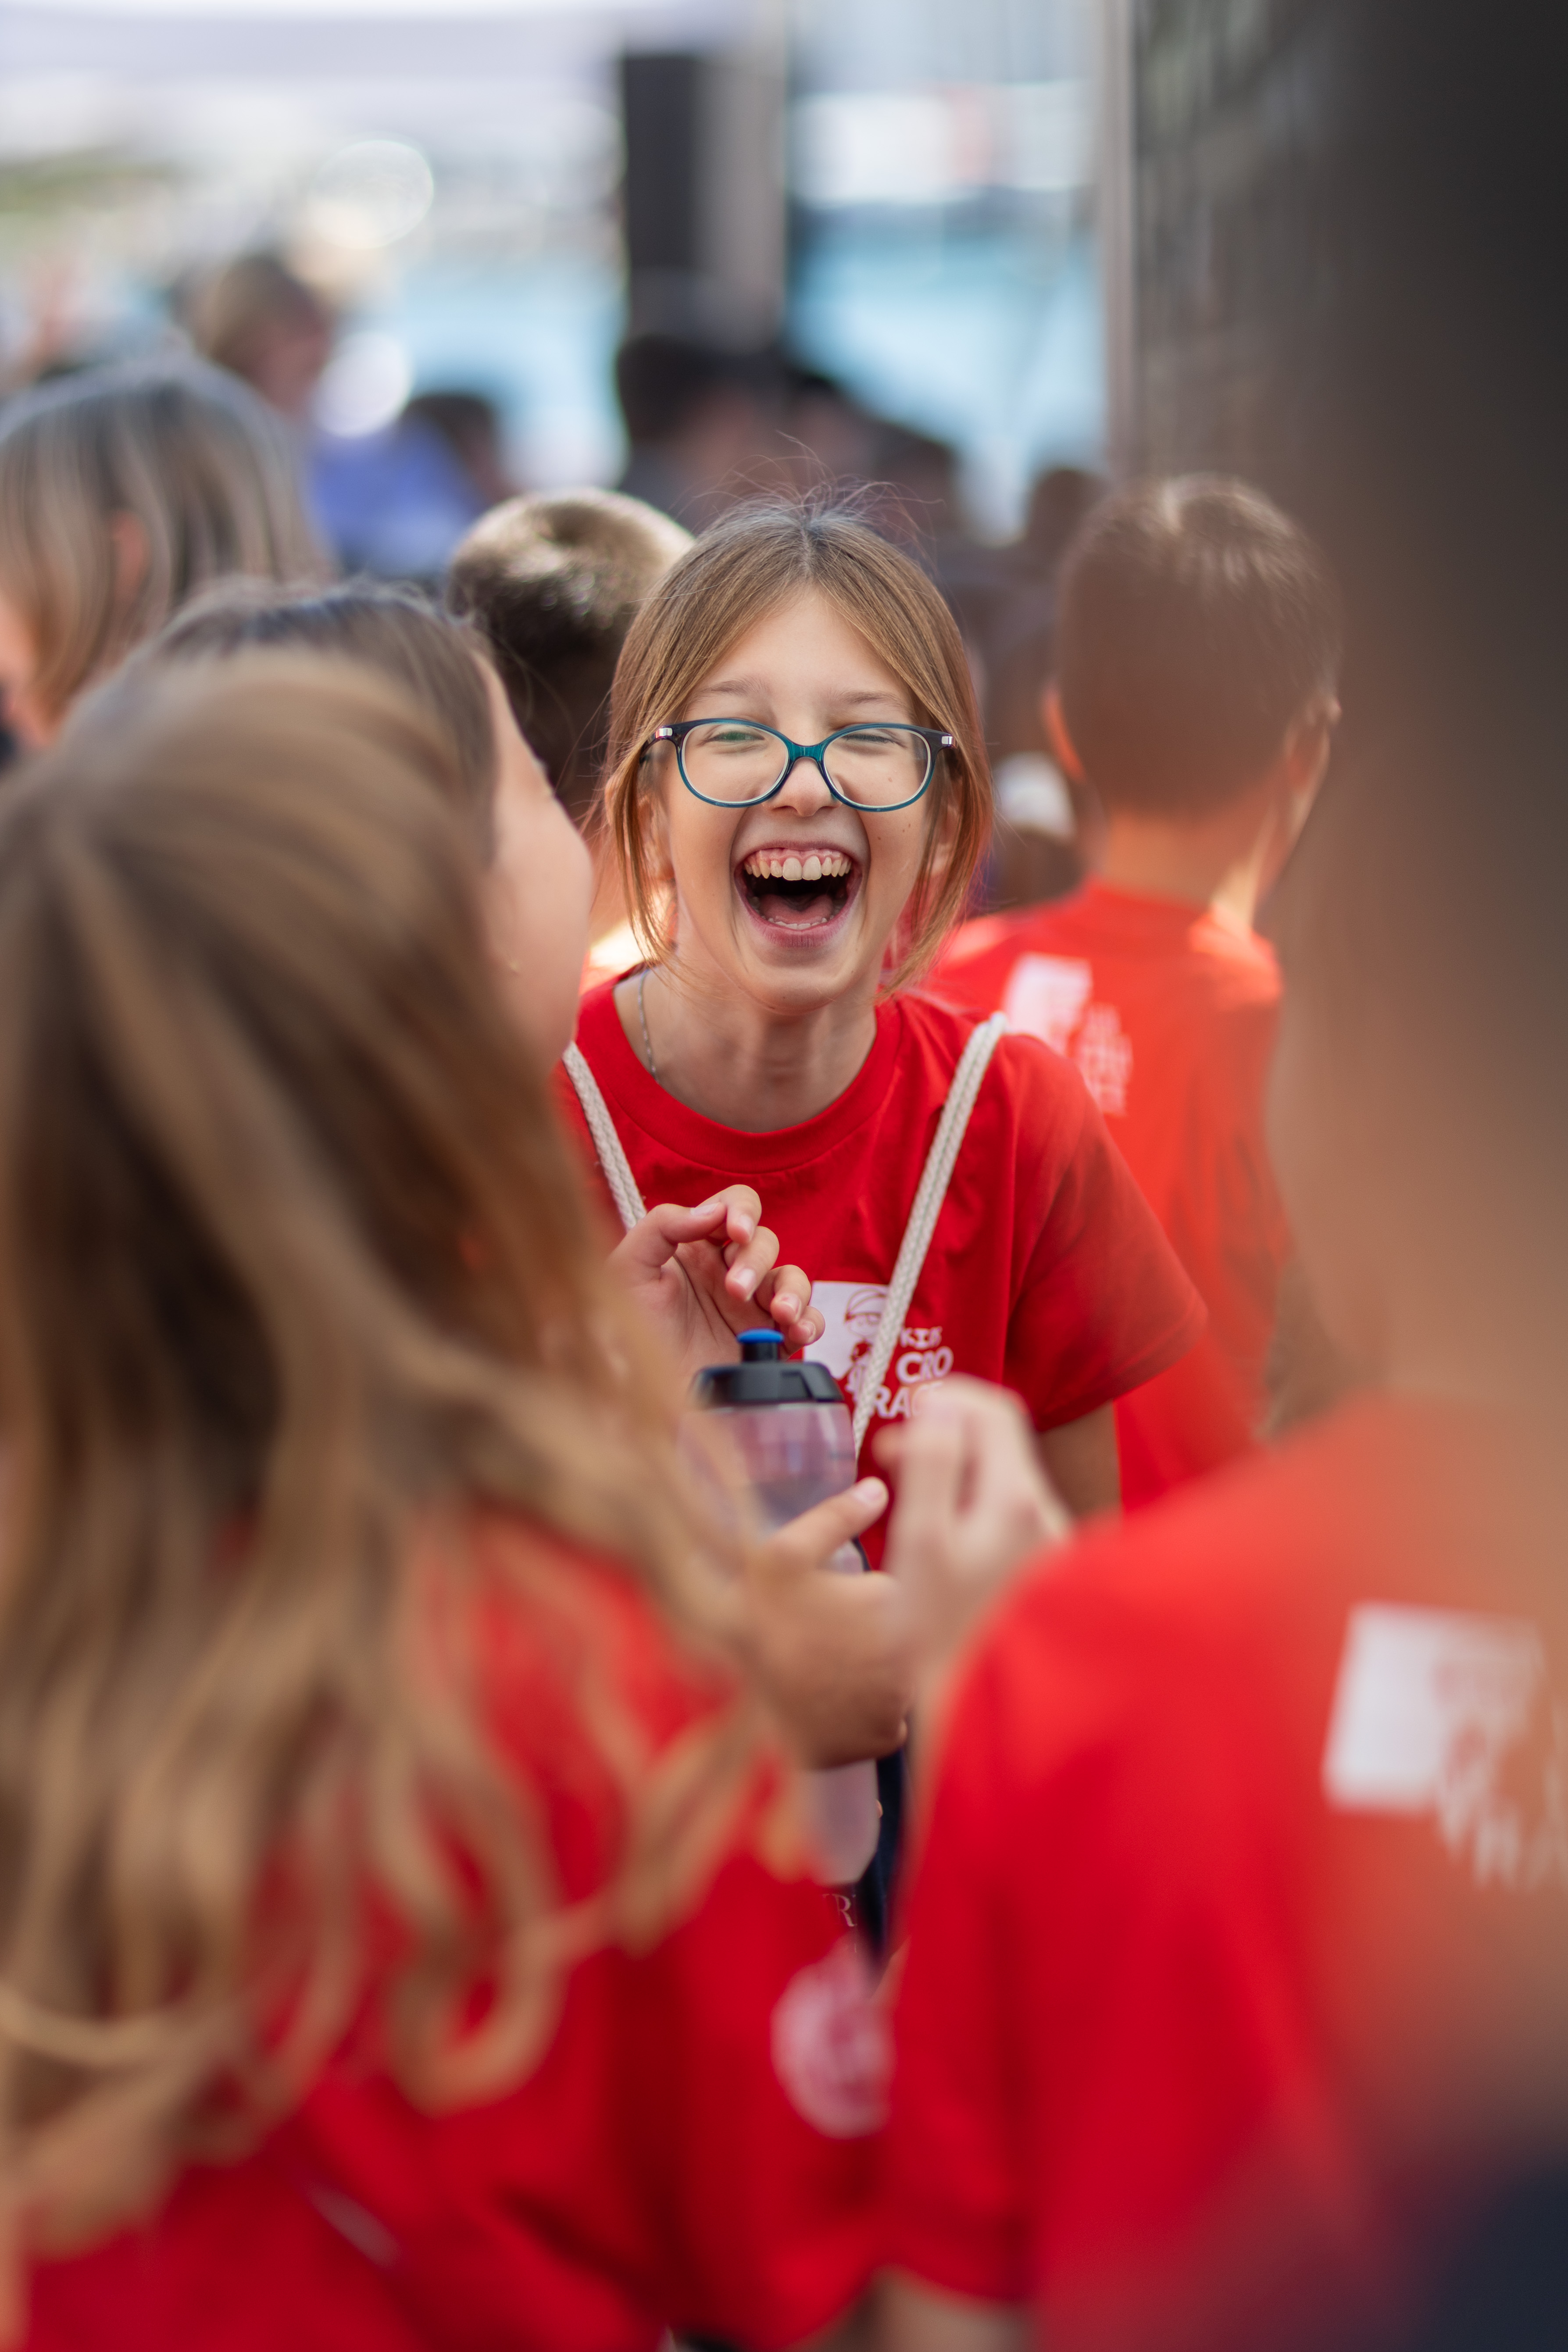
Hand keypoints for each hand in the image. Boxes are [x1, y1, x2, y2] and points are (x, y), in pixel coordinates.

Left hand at [608, 1184, 823, 1386]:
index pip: (733, 1207)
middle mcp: (728, 1271)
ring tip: (780, 1314)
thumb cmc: (626, 1331)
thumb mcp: (629, 1270)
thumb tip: (710, 1211)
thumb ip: (662, 1227)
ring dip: (792, 1290)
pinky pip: (806, 1321)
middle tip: (734, 1291)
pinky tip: (797, 1332)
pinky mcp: (770, 1341)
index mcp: (696, 1246)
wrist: (641, 1396)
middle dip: (754, 1261)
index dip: (742, 1211)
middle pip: (764, 1242)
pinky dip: (810, 1322)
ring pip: (792, 1277)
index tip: (735, 1232)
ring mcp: (752, 1306)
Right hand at [743, 1479, 908, 1767]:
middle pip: (903, 1629)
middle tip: (827, 1634)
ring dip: (875, 1669)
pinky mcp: (885, 1739)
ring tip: (827, 1665)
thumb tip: (877, 1489)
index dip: (865, 1588)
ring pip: (901, 1672)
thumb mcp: (781, 1557)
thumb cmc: (754, 1625)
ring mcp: (900, 1702)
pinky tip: (833, 1699)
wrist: (734, 1718)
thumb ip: (833, 1517)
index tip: (834, 1601)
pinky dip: (869, 1710)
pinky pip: (892, 1717)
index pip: (895, 1585)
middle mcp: (908, 1654)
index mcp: (889, 1603)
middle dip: (875, 1629)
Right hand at [877, 1379, 1066, 1716]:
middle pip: (1002, 1443)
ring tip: (910, 1501)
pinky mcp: (1048, 1576)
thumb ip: (932, 1466)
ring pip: (1005, 1481)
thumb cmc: (942, 1639)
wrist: (983, 1720)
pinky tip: (943, 1541)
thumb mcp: (922, 1544)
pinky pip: (1011, 1518)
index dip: (944, 1398)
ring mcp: (1054, 1548)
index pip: (994, 1409)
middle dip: (945, 1434)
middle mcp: (1048, 1517)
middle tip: (890, 1457)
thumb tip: (939, 1406)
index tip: (901, 1415)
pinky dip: (975, 1509)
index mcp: (1017, 1501)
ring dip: (958, 1473)